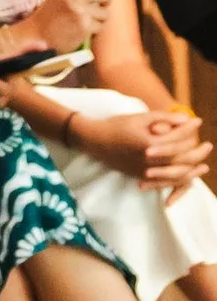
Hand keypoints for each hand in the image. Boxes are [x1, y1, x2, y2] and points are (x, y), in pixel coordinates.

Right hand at [19, 0, 116, 53]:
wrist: (37, 33)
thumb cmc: (52, 12)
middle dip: (104, 2)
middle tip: (94, 6)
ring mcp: (80, 11)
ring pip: (106, 12)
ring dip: (99, 17)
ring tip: (85, 19)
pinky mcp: (84, 26)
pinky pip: (101, 25)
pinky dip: (94, 28)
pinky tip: (82, 28)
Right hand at [71, 109, 212, 189]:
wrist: (93, 140)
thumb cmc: (116, 125)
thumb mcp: (139, 117)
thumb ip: (163, 118)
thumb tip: (186, 120)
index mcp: (150, 143)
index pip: (177, 137)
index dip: (189, 128)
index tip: (197, 121)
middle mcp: (149, 160)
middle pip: (181, 158)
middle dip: (197, 151)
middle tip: (208, 145)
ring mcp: (144, 170)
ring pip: (176, 174)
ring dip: (192, 170)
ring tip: (204, 165)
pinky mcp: (140, 176)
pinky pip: (164, 183)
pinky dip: (178, 182)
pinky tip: (186, 177)